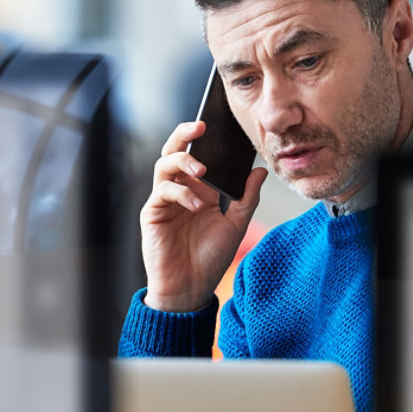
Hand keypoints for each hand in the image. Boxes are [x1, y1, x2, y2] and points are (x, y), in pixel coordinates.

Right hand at [139, 120, 267, 312]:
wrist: (191, 288)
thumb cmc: (210, 257)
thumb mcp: (236, 224)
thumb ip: (246, 197)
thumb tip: (259, 171)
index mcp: (198, 188)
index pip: (198, 153)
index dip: (203, 138)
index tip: (218, 123)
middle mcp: (179, 189)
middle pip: (174, 150)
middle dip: (184, 134)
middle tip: (200, 127)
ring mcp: (164, 200)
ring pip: (163, 165)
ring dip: (183, 162)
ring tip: (202, 170)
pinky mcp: (152, 213)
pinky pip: (162, 193)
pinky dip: (181, 194)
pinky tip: (197, 205)